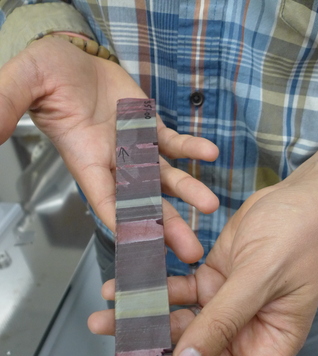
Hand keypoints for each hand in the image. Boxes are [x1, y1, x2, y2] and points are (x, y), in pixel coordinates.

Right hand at [0, 36, 218, 261]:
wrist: (71, 57)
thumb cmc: (47, 72)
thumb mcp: (26, 83)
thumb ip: (7, 104)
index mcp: (86, 161)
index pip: (106, 200)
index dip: (125, 223)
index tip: (145, 247)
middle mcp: (114, 162)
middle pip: (144, 200)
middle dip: (167, 225)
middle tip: (190, 250)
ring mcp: (135, 148)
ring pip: (165, 176)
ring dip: (189, 190)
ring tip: (211, 205)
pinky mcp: (150, 128)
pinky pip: (175, 142)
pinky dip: (192, 147)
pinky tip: (210, 153)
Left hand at [88, 130, 317, 355]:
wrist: (300, 197)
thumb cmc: (300, 235)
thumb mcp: (260, 278)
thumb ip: (223, 322)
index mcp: (268, 347)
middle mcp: (244, 334)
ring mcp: (224, 309)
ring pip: (177, 329)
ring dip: (139, 327)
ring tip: (101, 322)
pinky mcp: (210, 283)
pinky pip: (175, 294)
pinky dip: (149, 292)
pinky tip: (119, 290)